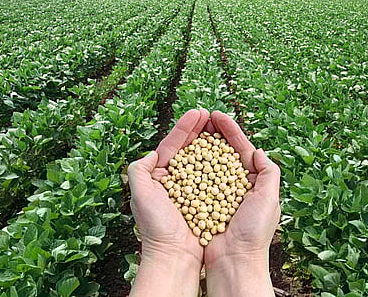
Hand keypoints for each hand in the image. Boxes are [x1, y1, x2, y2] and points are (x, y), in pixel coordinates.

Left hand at [128, 109, 209, 296]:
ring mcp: (192, 189)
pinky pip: (214, 176)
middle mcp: (175, 181)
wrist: (174, 256)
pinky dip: (220, 162)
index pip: (172, 145)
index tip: (197, 112)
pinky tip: (227, 151)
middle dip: (198, 130)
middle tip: (210, 113)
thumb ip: (140, 169)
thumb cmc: (156, 226)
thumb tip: (152, 153)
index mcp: (159, 177)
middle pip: (188, 149)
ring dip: (210, 142)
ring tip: (219, 125)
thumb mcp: (140, 193)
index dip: (184, 127)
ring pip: (202, 159)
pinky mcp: (206, 199)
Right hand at [204, 111, 280, 296]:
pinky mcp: (201, 202)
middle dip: (213, 133)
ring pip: (207, 163)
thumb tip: (258, 150)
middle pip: (222, 151)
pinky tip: (182, 154)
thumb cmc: (254, 233)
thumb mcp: (269, 199)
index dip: (230, 130)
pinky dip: (189, 166)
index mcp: (253, 182)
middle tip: (202, 116)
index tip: (217, 115)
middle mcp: (234, 185)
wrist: (234, 261)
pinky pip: (194, 180)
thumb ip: (268, 172)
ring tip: (191, 129)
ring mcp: (216, 192)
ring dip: (200, 145)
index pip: (241, 148)